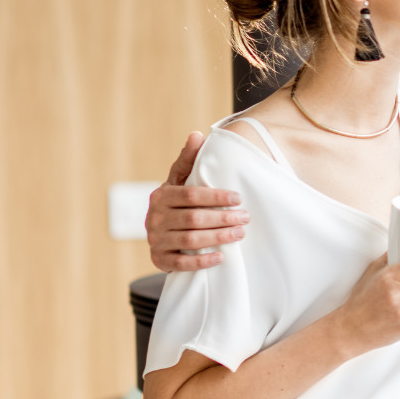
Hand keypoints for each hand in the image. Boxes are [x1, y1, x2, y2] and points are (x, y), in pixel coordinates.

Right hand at [148, 132, 249, 271]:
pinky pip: (181, 263)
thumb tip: (196, 134)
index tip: (238, 197)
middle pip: (193, 218)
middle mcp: (154, 218)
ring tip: (240, 234)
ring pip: (190, 240)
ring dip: (218, 237)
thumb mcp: (179, 181)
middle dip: (222, 218)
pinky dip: (202, 261)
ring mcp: (156, 240)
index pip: (191, 195)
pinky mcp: (159, 260)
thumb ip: (188, 160)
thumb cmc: (177, 203)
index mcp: (161, 195)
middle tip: (245, 217)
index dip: (216, 196)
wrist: (161, 234)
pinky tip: (221, 257)